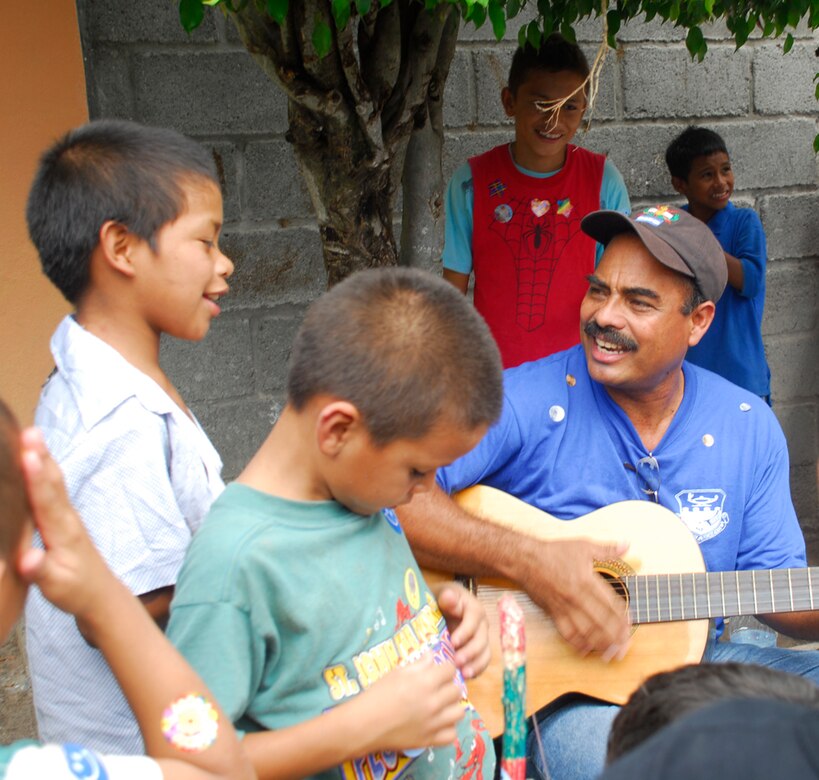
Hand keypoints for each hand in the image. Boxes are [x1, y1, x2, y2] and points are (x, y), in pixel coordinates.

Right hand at [17, 427, 111, 618]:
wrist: (100, 593)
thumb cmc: (76, 589)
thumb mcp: (57, 586)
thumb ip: (42, 572)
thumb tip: (29, 559)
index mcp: (63, 532)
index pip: (47, 501)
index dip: (36, 478)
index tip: (27, 455)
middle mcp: (66, 518)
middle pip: (52, 483)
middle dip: (40, 457)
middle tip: (29, 431)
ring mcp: (66, 516)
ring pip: (53, 482)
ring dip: (42, 458)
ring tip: (32, 434)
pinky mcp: (62, 518)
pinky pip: (51, 488)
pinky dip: (43, 470)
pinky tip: (35, 458)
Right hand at [355, 655, 463, 753]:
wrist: (364, 724)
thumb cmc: (377, 694)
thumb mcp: (397, 673)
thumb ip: (419, 664)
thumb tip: (432, 655)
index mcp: (425, 681)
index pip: (450, 669)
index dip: (444, 669)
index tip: (437, 672)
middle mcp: (434, 702)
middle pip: (456, 690)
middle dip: (448, 686)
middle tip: (437, 689)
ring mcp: (433, 723)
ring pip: (459, 712)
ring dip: (451, 707)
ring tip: (441, 706)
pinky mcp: (429, 740)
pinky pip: (452, 735)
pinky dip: (447, 729)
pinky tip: (438, 724)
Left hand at [432, 582, 489, 678]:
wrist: (439, 609)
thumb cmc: (439, 600)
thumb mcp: (440, 595)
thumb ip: (445, 597)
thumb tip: (449, 597)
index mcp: (474, 609)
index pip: (474, 619)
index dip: (465, 632)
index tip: (453, 642)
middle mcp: (481, 625)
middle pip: (481, 639)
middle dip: (470, 652)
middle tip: (456, 662)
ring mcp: (481, 639)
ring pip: (485, 653)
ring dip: (475, 665)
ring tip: (463, 674)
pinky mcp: (478, 652)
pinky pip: (481, 662)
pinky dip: (475, 670)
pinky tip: (465, 677)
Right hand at [522, 538, 630, 659]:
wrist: (525, 559)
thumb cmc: (554, 552)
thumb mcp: (583, 546)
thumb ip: (607, 549)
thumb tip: (627, 545)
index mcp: (587, 581)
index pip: (611, 605)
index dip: (623, 619)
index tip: (630, 628)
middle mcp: (577, 597)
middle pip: (601, 623)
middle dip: (615, 638)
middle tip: (624, 648)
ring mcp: (565, 607)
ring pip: (586, 632)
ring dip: (600, 645)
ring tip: (610, 654)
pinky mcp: (553, 613)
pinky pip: (567, 633)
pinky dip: (577, 644)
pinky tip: (586, 650)